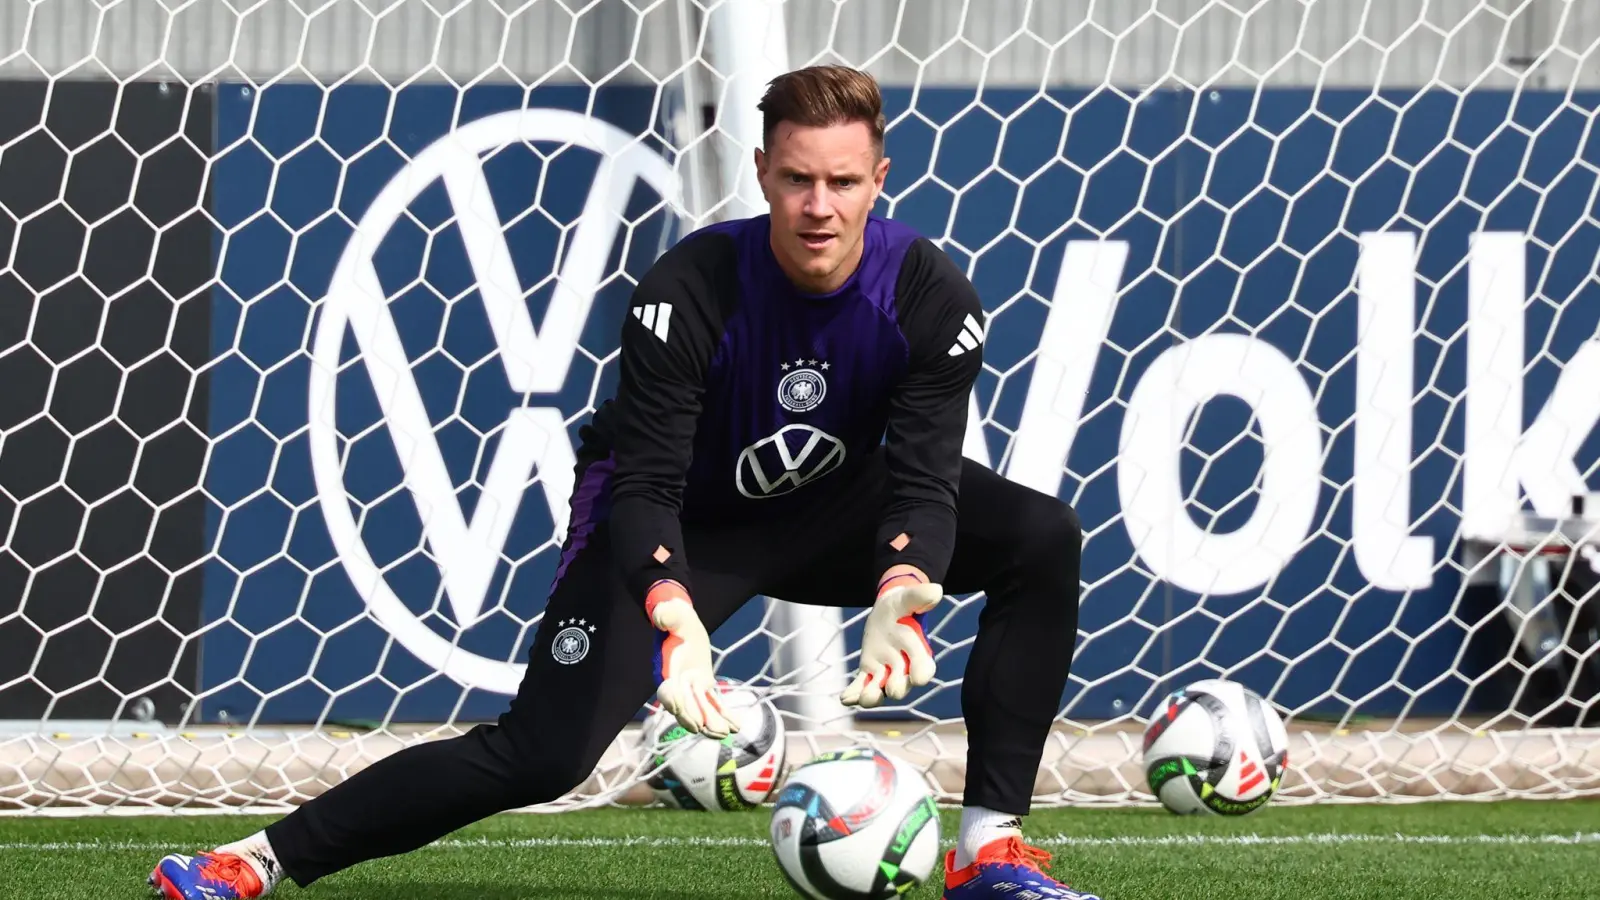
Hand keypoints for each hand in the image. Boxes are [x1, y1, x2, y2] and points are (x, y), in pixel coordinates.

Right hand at [648, 586, 738, 737]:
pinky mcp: (702, 687)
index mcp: (667, 668)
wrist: (681, 624)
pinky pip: (713, 704)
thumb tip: (660, 616)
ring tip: (726, 734)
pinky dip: (724, 715)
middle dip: (693, 719)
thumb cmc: (676, 619)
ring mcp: (689, 687)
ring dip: (711, 723)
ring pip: (700, 711)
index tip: (679, 710)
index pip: (667, 689)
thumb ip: (668, 616)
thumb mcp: (674, 615)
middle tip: (705, 729)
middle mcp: (676, 683)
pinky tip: (737, 726)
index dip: (672, 700)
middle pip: (683, 707)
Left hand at [841, 576, 941, 708]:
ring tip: (865, 698)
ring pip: (881, 688)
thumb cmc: (902, 604)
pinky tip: (845, 699)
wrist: (888, 610)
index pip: (924, 665)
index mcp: (918, 650)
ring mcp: (885, 671)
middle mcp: (904, 666)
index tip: (919, 678)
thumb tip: (936, 591)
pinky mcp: (869, 671)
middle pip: (902, 682)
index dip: (922, 671)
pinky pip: (862, 685)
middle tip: (892, 690)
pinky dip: (854, 693)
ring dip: (873, 695)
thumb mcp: (907, 598)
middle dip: (897, 687)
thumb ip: (919, 597)